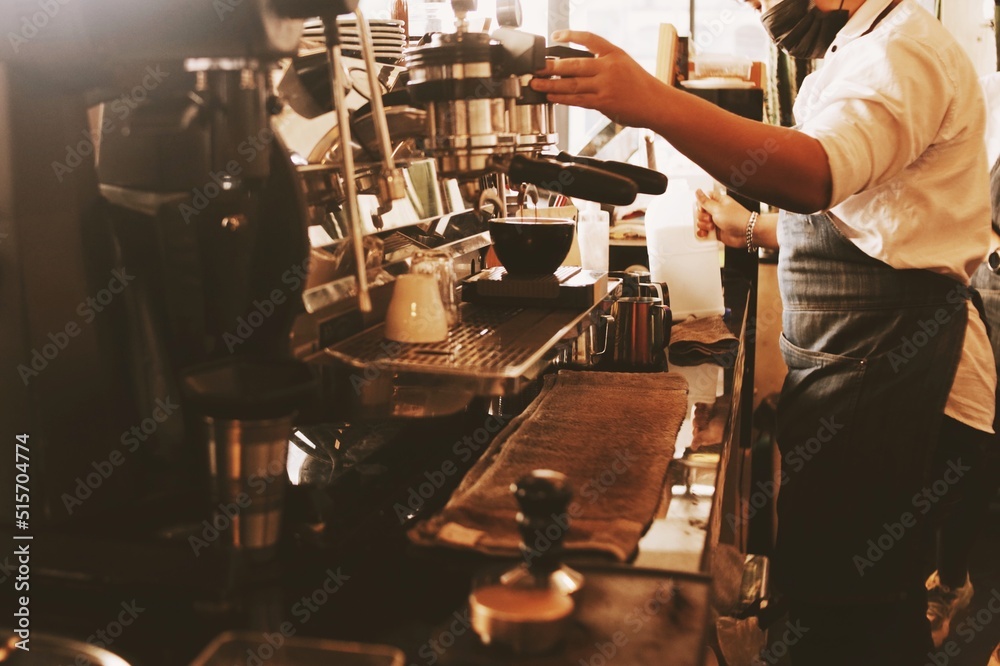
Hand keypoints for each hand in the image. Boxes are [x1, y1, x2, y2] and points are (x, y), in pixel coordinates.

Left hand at [529, 31, 668, 127]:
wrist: (657, 103)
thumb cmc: (640, 85)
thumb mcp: (624, 64)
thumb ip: (602, 64)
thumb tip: (574, 69)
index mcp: (614, 53)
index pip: (589, 38)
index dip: (570, 35)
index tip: (555, 36)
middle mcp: (609, 67)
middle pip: (574, 64)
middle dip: (551, 67)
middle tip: (536, 67)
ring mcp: (606, 85)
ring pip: (573, 84)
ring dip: (551, 85)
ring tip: (536, 84)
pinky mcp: (604, 103)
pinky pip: (578, 100)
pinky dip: (563, 99)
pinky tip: (552, 97)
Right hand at [694, 188, 752, 248]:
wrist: (747, 233)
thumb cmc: (737, 218)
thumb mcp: (718, 208)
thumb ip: (705, 201)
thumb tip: (698, 191)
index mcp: (718, 202)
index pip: (703, 199)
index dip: (700, 204)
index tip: (704, 208)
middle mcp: (716, 211)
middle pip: (700, 212)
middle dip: (702, 217)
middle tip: (710, 218)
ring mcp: (716, 222)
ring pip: (701, 223)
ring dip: (703, 226)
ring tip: (712, 227)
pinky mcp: (715, 232)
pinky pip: (704, 232)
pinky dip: (703, 234)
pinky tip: (706, 233)